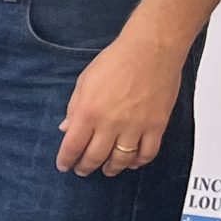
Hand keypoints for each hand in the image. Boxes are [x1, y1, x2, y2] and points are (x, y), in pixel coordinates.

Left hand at [57, 29, 185, 175]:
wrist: (151, 50)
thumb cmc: (116, 61)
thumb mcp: (84, 82)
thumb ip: (74, 108)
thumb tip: (66, 128)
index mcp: (88, 111)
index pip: (72, 146)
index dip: (66, 160)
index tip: (63, 165)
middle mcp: (110, 123)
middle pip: (95, 157)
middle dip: (86, 167)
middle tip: (82, 170)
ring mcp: (135, 126)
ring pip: (121, 160)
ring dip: (111, 168)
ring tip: (106, 170)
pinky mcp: (156, 126)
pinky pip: (147, 153)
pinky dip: (138, 162)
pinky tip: (132, 163)